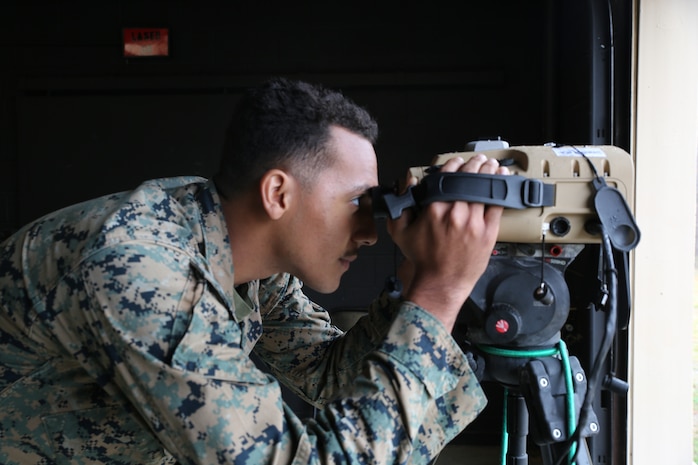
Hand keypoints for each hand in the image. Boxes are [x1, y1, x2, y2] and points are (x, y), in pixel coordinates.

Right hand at [387, 154, 508, 330]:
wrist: (441, 283)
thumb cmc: (424, 260)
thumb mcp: (401, 233)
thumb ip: (401, 207)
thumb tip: (407, 184)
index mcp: (434, 210)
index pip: (447, 177)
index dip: (454, 164)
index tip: (457, 161)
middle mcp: (455, 213)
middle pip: (469, 178)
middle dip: (475, 164)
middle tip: (478, 160)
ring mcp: (473, 222)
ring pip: (485, 188)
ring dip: (489, 172)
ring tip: (492, 165)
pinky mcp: (487, 232)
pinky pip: (497, 204)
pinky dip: (501, 189)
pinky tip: (503, 180)